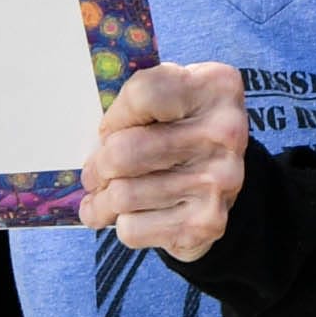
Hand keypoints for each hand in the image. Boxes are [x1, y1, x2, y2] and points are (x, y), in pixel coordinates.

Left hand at [78, 60, 248, 261]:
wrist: (222, 179)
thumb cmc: (181, 128)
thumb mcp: (170, 96)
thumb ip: (134, 103)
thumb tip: (90, 145)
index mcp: (215, 87)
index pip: (142, 94)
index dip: (114, 116)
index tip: (109, 130)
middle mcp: (225, 132)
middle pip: (123, 151)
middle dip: (98, 166)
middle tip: (94, 173)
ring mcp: (219, 181)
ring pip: (122, 195)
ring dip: (103, 200)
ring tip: (104, 198)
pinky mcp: (207, 223)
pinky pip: (132, 229)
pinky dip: (124, 224)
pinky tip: (133, 215)